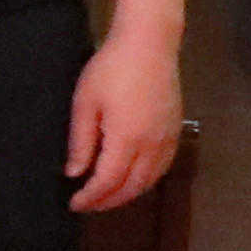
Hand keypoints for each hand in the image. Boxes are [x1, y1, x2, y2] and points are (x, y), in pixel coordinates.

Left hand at [68, 23, 183, 209]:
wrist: (149, 45)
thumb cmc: (110, 69)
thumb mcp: (85, 104)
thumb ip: (81, 142)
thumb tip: (75, 173)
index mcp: (127, 139)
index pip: (109, 182)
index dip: (91, 197)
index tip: (74, 204)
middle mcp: (152, 145)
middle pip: (132, 187)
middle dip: (109, 201)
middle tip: (88, 205)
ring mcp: (168, 139)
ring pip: (150, 180)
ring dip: (128, 194)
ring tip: (106, 197)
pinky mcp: (176, 131)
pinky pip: (162, 167)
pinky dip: (146, 180)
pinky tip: (132, 179)